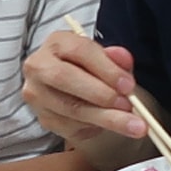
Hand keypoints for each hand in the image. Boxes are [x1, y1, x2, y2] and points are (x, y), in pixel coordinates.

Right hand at [24, 28, 145, 142]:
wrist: (74, 88)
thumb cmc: (90, 68)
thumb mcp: (105, 58)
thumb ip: (115, 58)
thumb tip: (123, 60)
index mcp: (57, 43)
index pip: (79, 51)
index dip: (106, 69)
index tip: (128, 85)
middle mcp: (39, 67)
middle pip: (65, 79)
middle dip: (102, 94)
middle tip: (128, 105)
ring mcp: (38, 95)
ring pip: (71, 109)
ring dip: (106, 118)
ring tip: (133, 124)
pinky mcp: (44, 118)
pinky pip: (73, 127)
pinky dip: (96, 127)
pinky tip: (111, 125)